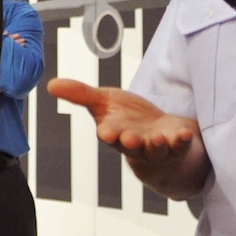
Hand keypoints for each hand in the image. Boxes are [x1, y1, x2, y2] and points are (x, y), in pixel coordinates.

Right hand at [47, 78, 197, 161]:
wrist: (160, 136)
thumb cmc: (128, 120)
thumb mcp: (103, 103)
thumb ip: (80, 95)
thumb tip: (50, 84)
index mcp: (115, 133)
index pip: (109, 134)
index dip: (108, 133)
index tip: (106, 131)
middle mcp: (135, 144)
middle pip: (131, 146)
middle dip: (130, 142)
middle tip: (129, 138)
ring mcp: (157, 148)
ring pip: (156, 150)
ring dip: (157, 146)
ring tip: (157, 139)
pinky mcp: (177, 146)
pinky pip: (181, 146)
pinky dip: (182, 141)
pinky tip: (184, 134)